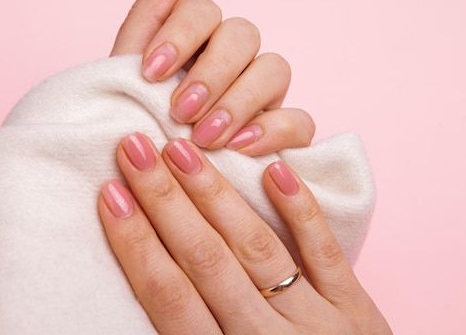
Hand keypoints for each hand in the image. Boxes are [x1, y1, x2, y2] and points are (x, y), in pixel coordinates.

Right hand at [98, 133, 392, 334]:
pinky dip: (301, 211)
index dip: (136, 244)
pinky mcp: (355, 309)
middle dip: (166, 201)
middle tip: (136, 149)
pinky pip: (327, 254)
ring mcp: (316, 322)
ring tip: (182, 151)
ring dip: (215, 196)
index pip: (168, 297)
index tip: (110, 195)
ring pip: (256, 248)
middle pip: (206, 260)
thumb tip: (149, 276)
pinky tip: (276, 170)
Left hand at [109, 0, 313, 155]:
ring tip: (205, 137)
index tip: (150, 74)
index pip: (202, 10)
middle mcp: (235, 60)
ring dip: (239, 100)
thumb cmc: (136, 126)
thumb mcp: (126, 75)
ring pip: (276, 68)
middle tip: (180, 112)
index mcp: (197, 40)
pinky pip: (300, 118)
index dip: (180, 35)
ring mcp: (264, 94)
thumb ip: (150, 15)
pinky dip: (272, 130)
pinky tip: (238, 148)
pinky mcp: (285, 132)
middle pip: (243, 34)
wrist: (149, 183)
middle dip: (211, 72)